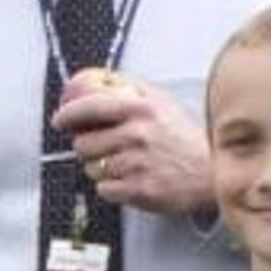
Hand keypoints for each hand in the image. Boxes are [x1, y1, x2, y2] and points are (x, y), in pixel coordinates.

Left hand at [53, 70, 212, 218]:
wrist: (211, 171)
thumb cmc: (182, 136)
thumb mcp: (160, 101)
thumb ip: (128, 88)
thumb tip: (94, 79)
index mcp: (140, 109)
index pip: (89, 107)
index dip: (67, 115)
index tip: (59, 120)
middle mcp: (136, 135)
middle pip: (83, 143)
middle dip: (87, 147)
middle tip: (101, 147)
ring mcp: (137, 164)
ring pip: (91, 168)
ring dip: (100, 168)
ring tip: (123, 164)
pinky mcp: (139, 190)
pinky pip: (104, 189)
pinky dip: (112, 187)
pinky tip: (130, 180)